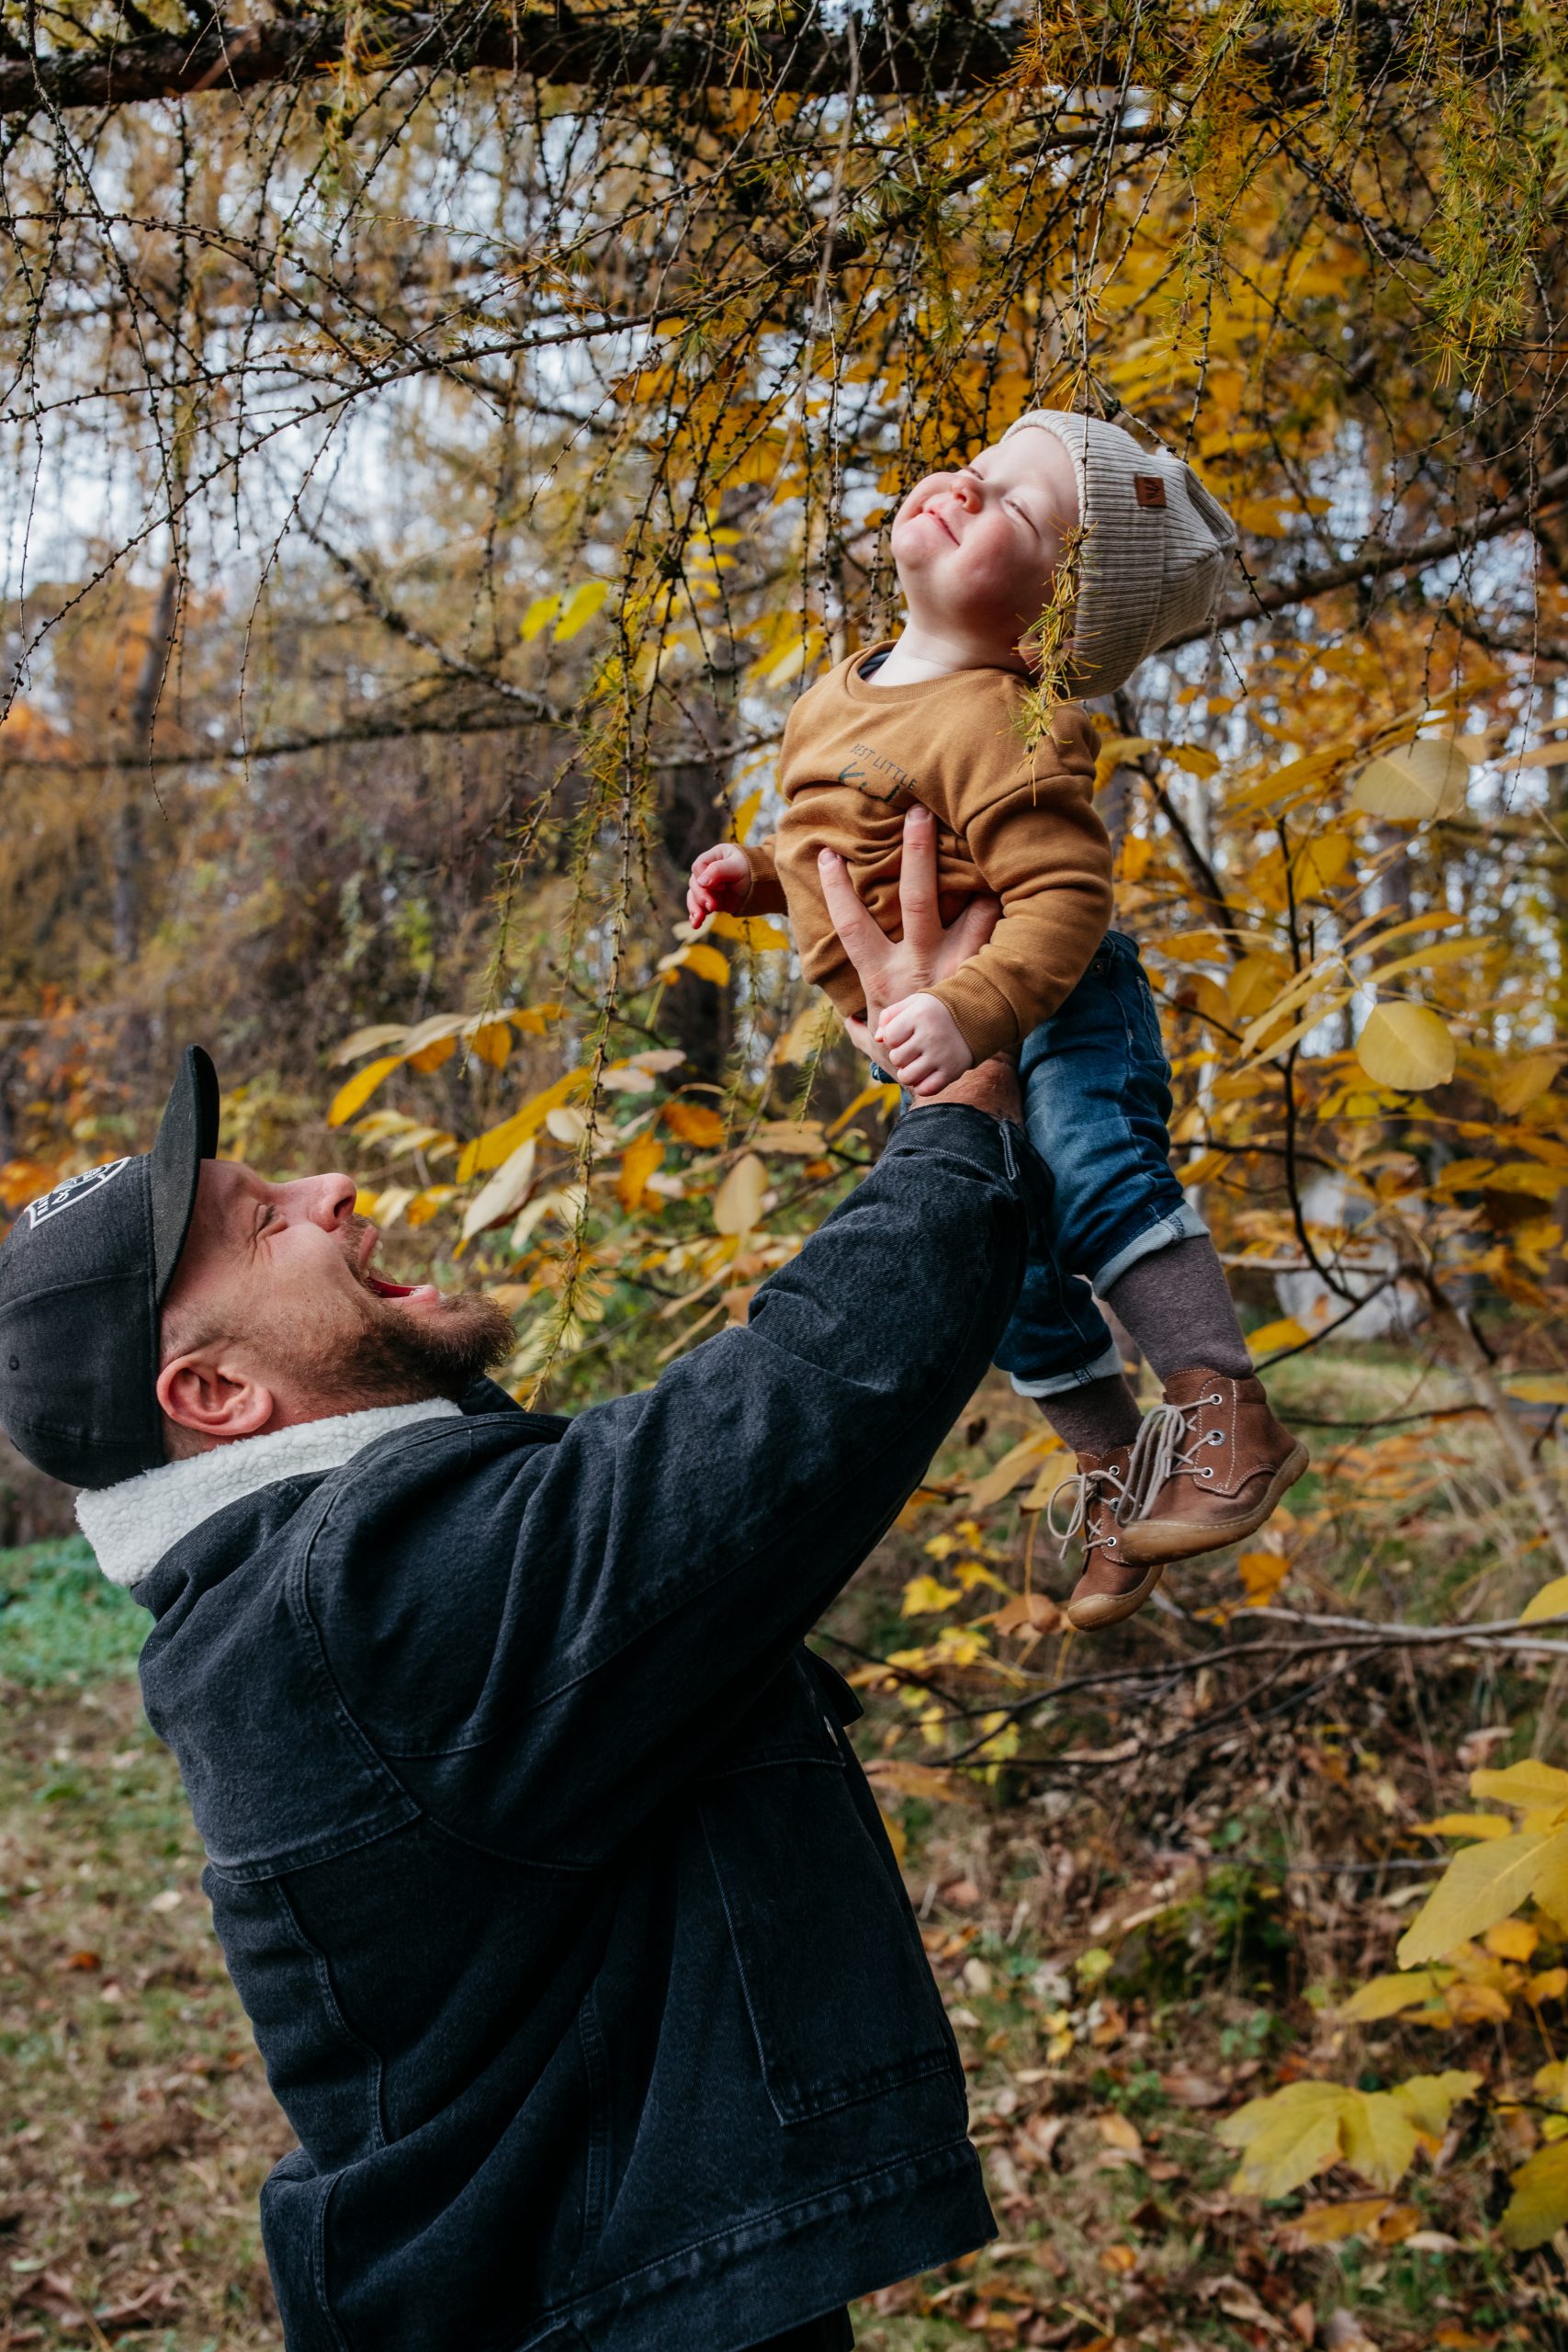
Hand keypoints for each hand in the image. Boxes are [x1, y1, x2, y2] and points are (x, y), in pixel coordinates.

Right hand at [687, 843, 750, 926]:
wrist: (767, 886)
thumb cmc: (754, 870)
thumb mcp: (737, 867)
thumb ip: (718, 870)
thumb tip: (701, 881)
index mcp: (713, 857)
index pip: (698, 867)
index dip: (704, 878)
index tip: (721, 886)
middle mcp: (708, 872)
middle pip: (695, 884)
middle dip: (701, 896)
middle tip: (712, 906)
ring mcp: (710, 888)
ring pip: (694, 897)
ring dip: (695, 908)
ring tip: (699, 919)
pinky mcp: (713, 901)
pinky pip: (701, 908)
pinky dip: (697, 916)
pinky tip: (696, 924)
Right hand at [816, 806, 998, 1047]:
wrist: (952, 1081)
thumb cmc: (909, 1059)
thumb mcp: (876, 1046)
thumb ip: (860, 1027)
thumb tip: (848, 1017)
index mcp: (882, 976)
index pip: (852, 925)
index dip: (837, 888)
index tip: (828, 853)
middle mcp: (919, 964)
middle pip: (916, 898)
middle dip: (916, 853)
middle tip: (918, 812)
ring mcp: (956, 966)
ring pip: (971, 912)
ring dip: (980, 878)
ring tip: (987, 839)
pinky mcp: (985, 972)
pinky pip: (1000, 934)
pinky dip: (1008, 910)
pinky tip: (1018, 884)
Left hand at [877, 992, 973, 1097]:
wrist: (977, 1016)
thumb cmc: (937, 1011)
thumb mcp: (914, 1004)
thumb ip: (890, 1016)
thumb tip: (877, 1039)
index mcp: (919, 1015)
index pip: (889, 1037)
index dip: (893, 1037)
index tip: (906, 1033)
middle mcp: (931, 1036)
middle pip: (897, 1058)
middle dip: (901, 1055)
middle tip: (913, 1048)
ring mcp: (942, 1056)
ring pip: (907, 1077)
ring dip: (908, 1072)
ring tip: (917, 1063)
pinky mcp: (952, 1072)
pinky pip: (925, 1089)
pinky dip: (921, 1085)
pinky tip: (926, 1073)